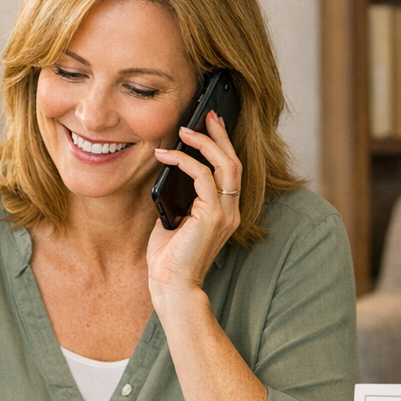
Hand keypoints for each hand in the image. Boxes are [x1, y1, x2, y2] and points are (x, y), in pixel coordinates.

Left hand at [147, 110, 242, 308]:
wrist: (171, 285)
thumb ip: (179, 197)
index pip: (230, 172)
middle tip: (206, 115)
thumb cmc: (169, 258)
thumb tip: (168, 170)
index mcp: (225, 212)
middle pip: (233, 162)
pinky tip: (166, 156)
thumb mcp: (174, 219)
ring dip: (204, 143)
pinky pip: (203, 177)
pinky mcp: (213, 216)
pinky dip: (185, 162)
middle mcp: (231, 211)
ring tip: (184, 130)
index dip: (222, 146)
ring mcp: (225, 213)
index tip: (210, 125)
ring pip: (225, 165)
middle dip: (219, 135)